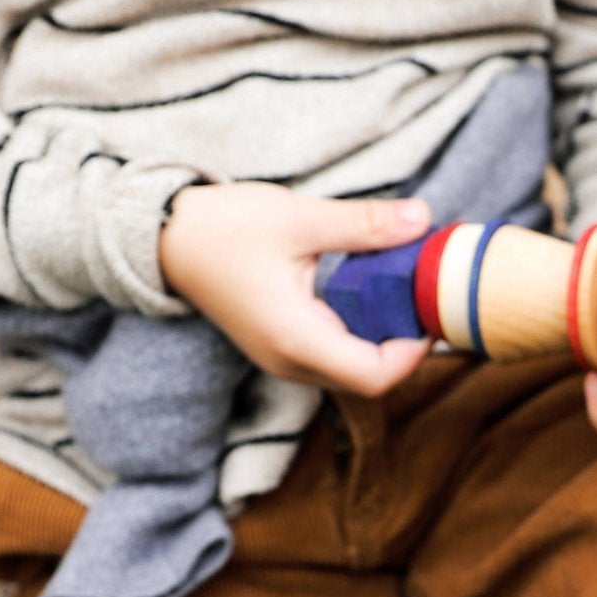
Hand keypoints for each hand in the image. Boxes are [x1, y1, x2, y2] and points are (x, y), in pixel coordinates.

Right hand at [159, 182, 433, 396]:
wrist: (166, 238)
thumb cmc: (224, 227)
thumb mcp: (300, 218)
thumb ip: (364, 225)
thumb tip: (423, 220)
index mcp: (295, 339)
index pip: (375, 376)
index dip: (415, 352)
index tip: (430, 309)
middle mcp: (290, 362)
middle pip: (370, 378)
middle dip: (405, 342)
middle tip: (425, 294)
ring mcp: (284, 359)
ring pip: (354, 369)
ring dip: (385, 337)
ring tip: (403, 289)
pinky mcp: (283, 347)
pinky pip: (336, 355)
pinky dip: (363, 331)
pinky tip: (373, 293)